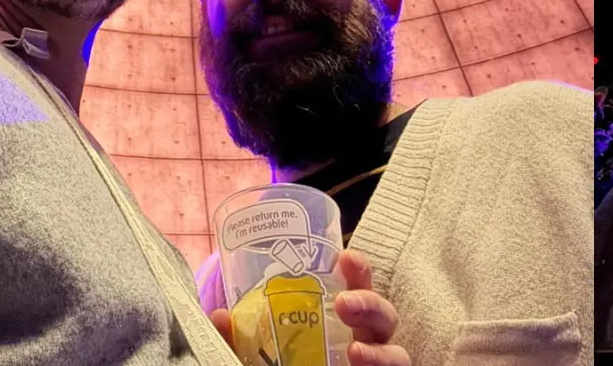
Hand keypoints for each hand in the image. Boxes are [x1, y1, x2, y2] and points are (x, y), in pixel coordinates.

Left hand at [209, 250, 410, 365]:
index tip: (345, 257)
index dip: (358, 271)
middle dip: (371, 304)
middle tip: (346, 302)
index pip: (358, 289)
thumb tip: (217, 316)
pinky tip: (359, 363)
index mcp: (343, 321)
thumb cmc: (281, 363)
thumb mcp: (257, 352)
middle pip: (383, 317)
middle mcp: (364, 341)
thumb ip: (241, 337)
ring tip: (356, 351)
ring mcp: (372, 365)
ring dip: (380, 349)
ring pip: (395, 354)